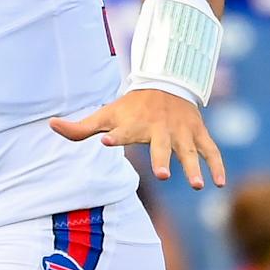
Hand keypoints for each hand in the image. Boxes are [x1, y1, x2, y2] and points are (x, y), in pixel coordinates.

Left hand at [50, 88, 226, 189]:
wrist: (166, 83)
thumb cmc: (130, 107)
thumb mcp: (105, 115)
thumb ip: (80, 128)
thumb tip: (50, 125)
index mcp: (134, 125)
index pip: (121, 131)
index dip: (115, 137)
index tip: (107, 143)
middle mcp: (158, 129)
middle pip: (159, 146)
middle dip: (161, 159)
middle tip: (162, 176)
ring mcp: (180, 132)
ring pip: (189, 151)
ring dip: (193, 167)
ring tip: (197, 186)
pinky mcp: (197, 134)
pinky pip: (211, 150)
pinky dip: (217, 165)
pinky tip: (219, 184)